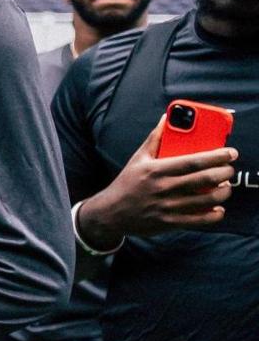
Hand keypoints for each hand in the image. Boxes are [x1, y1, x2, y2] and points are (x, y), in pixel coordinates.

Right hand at [78, 119, 235, 246]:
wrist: (110, 213)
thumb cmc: (127, 183)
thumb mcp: (137, 159)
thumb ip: (154, 139)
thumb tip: (166, 118)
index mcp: (157, 170)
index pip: (193, 161)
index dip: (217, 156)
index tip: (230, 153)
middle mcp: (164, 188)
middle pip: (205, 179)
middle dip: (225, 173)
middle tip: (229, 169)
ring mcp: (167, 206)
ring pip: (207, 200)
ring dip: (223, 192)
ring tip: (225, 187)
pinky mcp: (169, 222)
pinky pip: (199, 220)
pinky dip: (214, 215)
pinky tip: (218, 208)